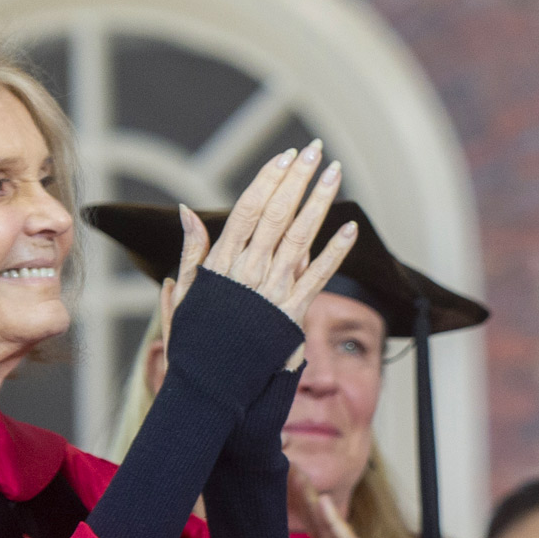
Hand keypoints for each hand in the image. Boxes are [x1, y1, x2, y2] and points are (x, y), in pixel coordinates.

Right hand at [169, 141, 357, 326]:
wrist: (210, 387)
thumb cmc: (196, 340)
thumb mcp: (186, 292)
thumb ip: (192, 250)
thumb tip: (186, 210)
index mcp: (220, 262)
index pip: (248, 209)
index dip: (269, 179)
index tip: (287, 156)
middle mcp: (247, 271)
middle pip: (277, 214)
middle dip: (298, 179)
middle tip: (316, 150)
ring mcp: (271, 291)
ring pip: (300, 236)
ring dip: (320, 202)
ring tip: (336, 173)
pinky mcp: (292, 313)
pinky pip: (319, 276)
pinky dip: (336, 251)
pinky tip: (352, 228)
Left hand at [295, 478, 435, 537]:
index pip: (314, 531)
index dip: (298, 509)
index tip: (280, 485)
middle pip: (322, 522)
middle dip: (304, 495)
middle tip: (285, 466)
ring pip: (334, 527)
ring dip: (316, 502)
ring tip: (300, 476)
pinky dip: (337, 525)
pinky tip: (324, 505)